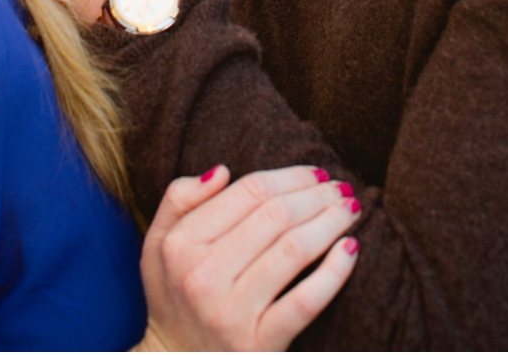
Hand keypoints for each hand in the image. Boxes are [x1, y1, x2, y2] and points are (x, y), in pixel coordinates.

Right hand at [139, 165, 361, 349]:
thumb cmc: (173, 295)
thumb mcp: (157, 243)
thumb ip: (179, 199)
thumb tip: (222, 170)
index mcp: (180, 243)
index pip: (246, 193)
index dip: (288, 176)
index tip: (314, 172)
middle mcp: (203, 275)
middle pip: (274, 217)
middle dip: (315, 195)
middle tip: (340, 187)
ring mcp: (232, 311)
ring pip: (293, 251)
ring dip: (330, 223)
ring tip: (350, 210)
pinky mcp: (259, 343)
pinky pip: (305, 301)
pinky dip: (333, 272)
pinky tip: (350, 250)